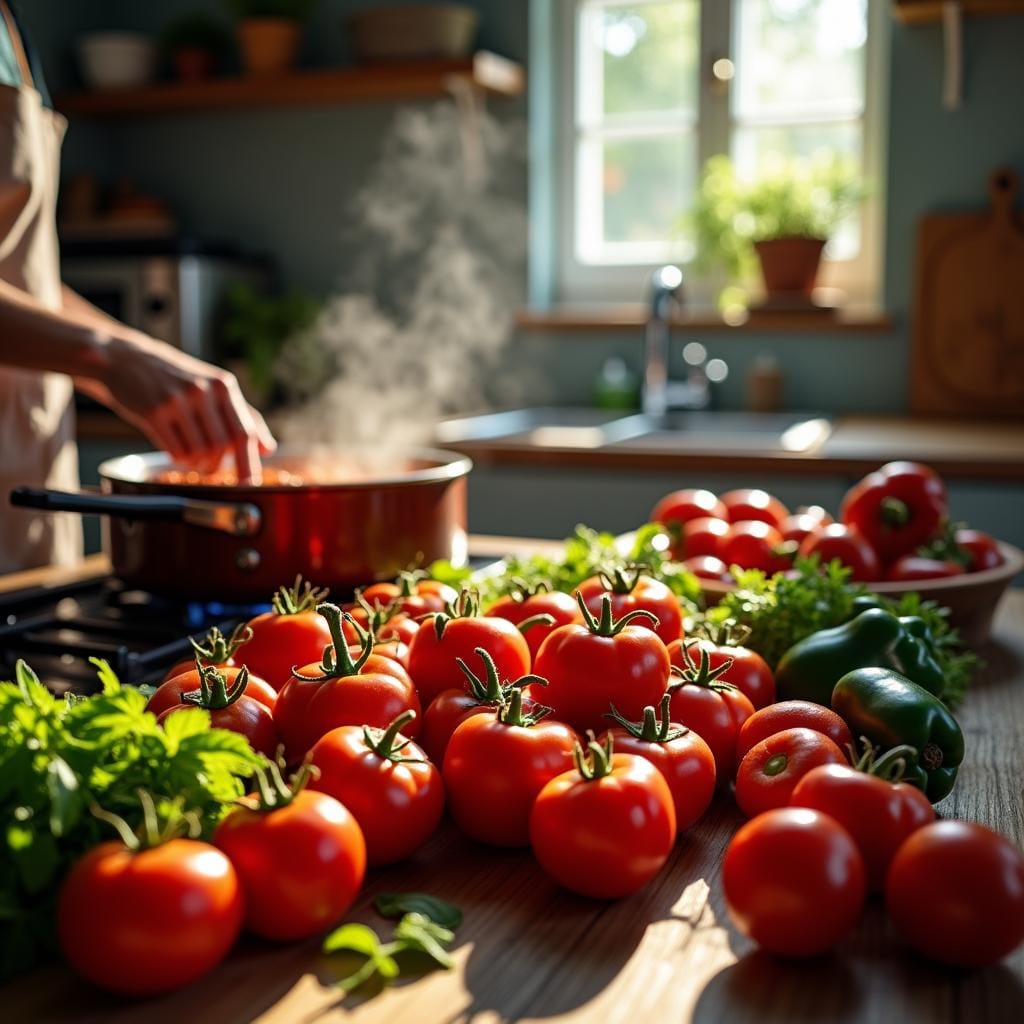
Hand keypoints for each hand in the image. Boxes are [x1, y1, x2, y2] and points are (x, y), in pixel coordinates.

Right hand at [84, 331, 275, 481]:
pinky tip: (175, 447)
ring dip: (197, 463)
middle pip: (222, 447)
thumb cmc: (178, 380)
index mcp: (223, 386)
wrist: (128, 361)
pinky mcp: (153, 412)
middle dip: (217, 465)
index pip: (245, 432)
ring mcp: (177, 401)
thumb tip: (268, 449)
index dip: (249, 463)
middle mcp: (203, 391)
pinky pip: (175, 451)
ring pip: (199, 452)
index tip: (250, 484)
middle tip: (210, 467)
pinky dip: (179, 458)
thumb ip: (244, 417)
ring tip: (191, 454)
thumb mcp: (214, 388)